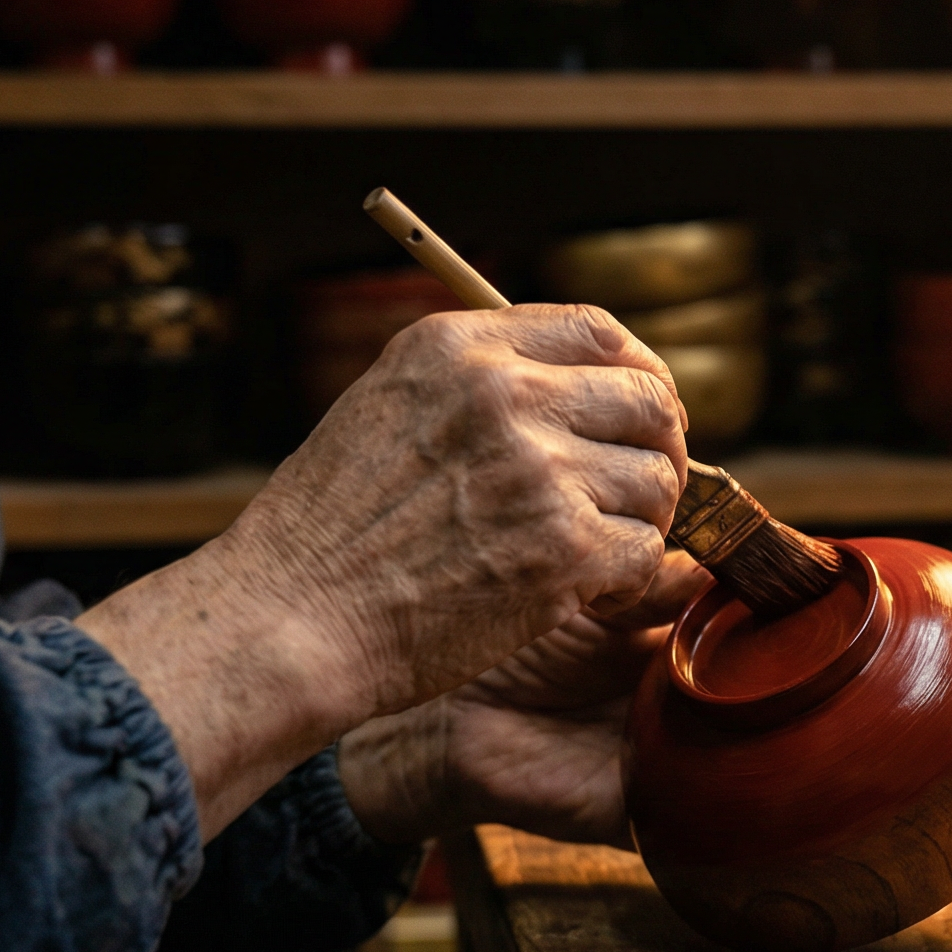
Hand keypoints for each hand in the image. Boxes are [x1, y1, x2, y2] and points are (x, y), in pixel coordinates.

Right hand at [76, 305, 688, 835]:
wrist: (294, 619)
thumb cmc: (332, 530)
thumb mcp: (389, 406)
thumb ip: (479, 380)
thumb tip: (585, 384)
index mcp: (460, 348)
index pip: (598, 331)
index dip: (640, 373)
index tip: (641, 413)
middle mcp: (505, 395)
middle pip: (650, 401)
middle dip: (657, 452)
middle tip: (634, 496)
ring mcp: (539, 472)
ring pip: (657, 481)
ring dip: (639, 523)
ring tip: (588, 553)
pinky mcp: (563, 550)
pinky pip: (645, 552)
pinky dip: (625, 581)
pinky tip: (580, 594)